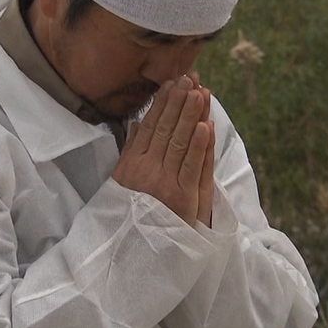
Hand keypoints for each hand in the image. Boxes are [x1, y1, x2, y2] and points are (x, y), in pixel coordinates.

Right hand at [111, 76, 212, 226]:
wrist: (129, 250)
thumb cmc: (127, 214)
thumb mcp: (122, 181)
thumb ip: (131, 150)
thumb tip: (137, 122)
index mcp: (132, 163)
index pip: (150, 126)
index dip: (162, 103)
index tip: (171, 83)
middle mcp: (146, 169)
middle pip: (164, 129)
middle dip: (177, 102)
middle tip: (188, 78)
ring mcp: (163, 182)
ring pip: (178, 143)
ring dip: (189, 116)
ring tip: (198, 92)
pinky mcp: (180, 197)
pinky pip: (190, 167)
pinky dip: (197, 146)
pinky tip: (204, 126)